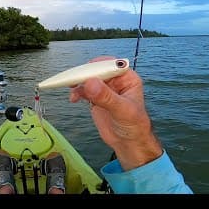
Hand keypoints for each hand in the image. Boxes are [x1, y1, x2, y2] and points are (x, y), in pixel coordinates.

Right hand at [69, 56, 161, 170]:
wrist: (129, 143)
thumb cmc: (134, 126)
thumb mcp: (122, 110)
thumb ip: (106, 97)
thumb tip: (90, 82)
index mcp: (127, 78)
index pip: (110, 64)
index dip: (97, 66)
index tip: (85, 73)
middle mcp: (115, 80)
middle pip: (96, 70)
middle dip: (84, 74)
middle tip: (73, 81)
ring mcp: (104, 89)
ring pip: (87, 79)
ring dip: (78, 83)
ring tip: (73, 93)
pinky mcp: (95, 98)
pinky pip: (83, 90)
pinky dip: (76, 92)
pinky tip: (73, 99)